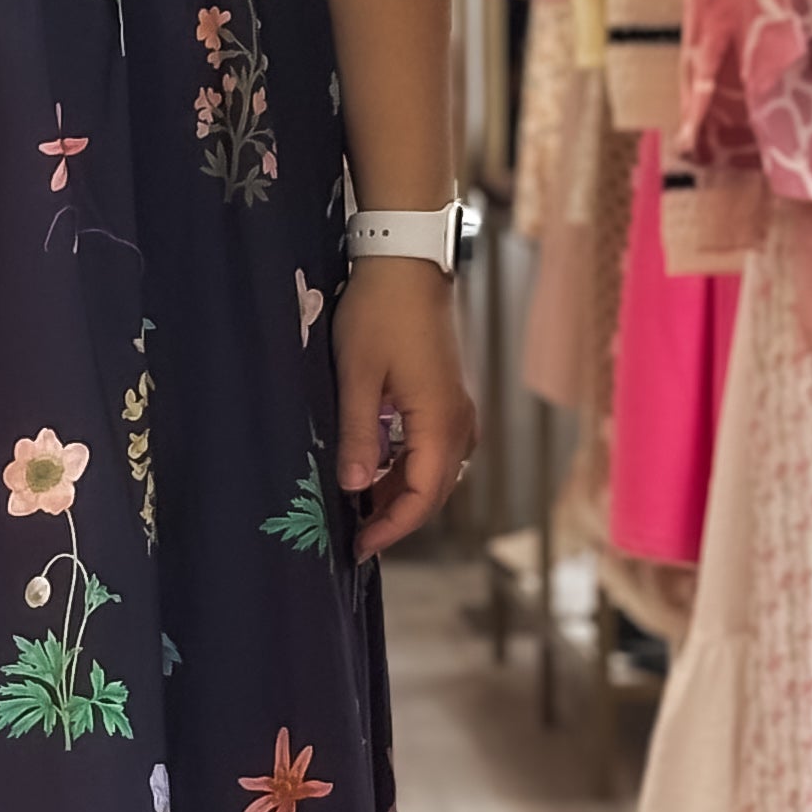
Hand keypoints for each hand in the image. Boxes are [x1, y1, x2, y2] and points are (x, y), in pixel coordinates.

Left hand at [332, 258, 477, 562]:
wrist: (406, 262)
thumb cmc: (378, 312)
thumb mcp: (356, 376)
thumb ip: (358, 435)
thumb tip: (355, 488)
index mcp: (440, 424)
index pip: (422, 498)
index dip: (391, 529)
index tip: (357, 548)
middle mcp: (459, 425)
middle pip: (433, 493)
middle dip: (395, 519)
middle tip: (353, 537)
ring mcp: (457, 411)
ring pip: (434, 473)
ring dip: (400, 495)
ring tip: (358, 509)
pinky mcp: (447, 399)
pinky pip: (433, 451)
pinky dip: (406, 470)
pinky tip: (375, 471)